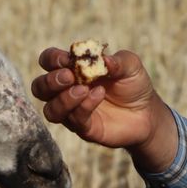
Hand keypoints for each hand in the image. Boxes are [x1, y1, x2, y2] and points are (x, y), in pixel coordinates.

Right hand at [29, 46, 167, 151]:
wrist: (147, 113)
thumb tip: (103, 59)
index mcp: (72, 70)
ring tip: (83, 90)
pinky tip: (99, 95)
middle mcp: (66, 91)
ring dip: (63, 99)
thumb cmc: (133, 84)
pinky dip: (84, 106)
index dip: (52, 59)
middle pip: (39, 87)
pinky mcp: (84, 128)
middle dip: (50, 81)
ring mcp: (73, 111)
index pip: (48, 62)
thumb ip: (117, 60)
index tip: (69, 59)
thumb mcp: (130, 66)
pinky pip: (75, 120)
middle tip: (69, 76)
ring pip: (50, 110)